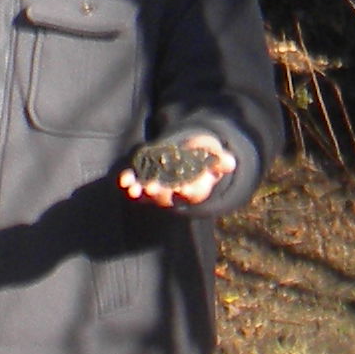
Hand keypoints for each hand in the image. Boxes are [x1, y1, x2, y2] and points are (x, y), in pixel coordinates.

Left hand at [120, 132, 236, 206]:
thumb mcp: (215, 156)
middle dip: (159, 193)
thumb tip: (230, 162)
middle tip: (152, 188)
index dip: (188, 191)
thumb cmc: (204, 159)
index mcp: (196, 189)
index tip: (183, 187)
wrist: (187, 159)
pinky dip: (130, 183)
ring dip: (141, 192)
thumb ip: (221, 160)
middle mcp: (176, 194)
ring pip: (149, 196)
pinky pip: (136, 186)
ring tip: (133, 190)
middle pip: (167, 197)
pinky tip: (124, 180)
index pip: (192, 193)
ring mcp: (159, 190)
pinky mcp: (145, 182)